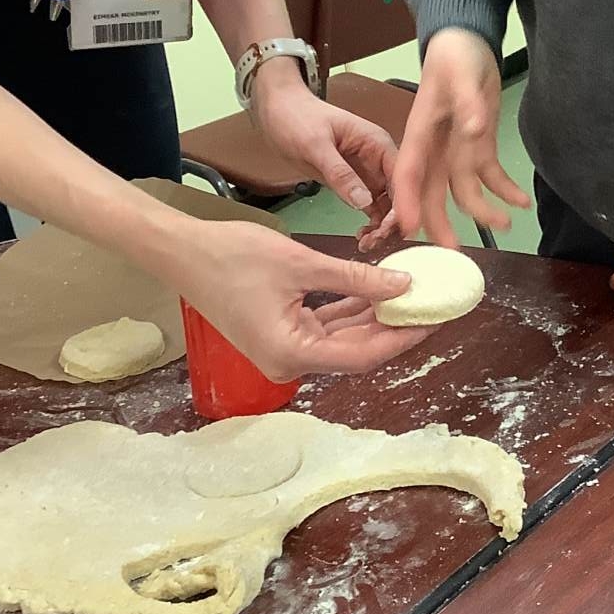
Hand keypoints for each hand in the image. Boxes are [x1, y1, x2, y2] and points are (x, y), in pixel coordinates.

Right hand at [166, 219, 429, 380]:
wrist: (179, 250)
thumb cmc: (232, 255)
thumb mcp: (302, 264)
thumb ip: (357, 278)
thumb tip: (405, 285)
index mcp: (292, 354)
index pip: (363, 355)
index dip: (402, 338)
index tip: (434, 320)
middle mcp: (288, 363)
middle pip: (356, 351)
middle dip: (395, 329)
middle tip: (433, 307)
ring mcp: (283, 351)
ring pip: (342, 339)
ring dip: (375, 319)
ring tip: (414, 297)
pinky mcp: (279, 335)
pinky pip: (324, 328)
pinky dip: (350, 312)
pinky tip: (379, 293)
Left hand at [250, 65, 396, 236]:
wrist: (278, 111)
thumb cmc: (297, 118)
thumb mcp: (315, 145)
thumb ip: (340, 173)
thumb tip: (365, 202)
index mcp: (377, 143)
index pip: (402, 177)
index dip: (403, 204)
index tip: (391, 230)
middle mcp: (379, 159)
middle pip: (399, 195)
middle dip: (392, 221)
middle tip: (375, 243)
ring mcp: (368, 172)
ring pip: (387, 205)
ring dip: (382, 227)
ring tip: (366, 245)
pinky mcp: (354, 183)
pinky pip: (370, 207)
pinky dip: (370, 223)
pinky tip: (362, 238)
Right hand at [391, 29, 529, 247]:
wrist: (467, 42)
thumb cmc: (454, 55)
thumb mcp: (460, 73)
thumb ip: (466, 102)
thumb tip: (474, 131)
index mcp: (420, 133)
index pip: (409, 175)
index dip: (407, 203)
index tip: (409, 230)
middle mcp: (435, 149)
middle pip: (432, 193)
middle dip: (440, 223)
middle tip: (454, 252)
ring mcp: (457, 150)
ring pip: (463, 191)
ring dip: (482, 211)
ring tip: (506, 224)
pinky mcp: (478, 146)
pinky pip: (489, 176)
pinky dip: (505, 191)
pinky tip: (522, 202)